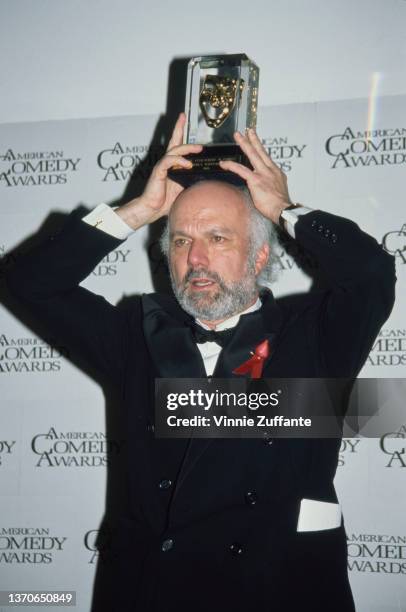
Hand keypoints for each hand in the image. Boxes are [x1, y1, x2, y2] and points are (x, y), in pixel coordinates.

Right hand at [117, 113, 201, 228]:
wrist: (152, 208)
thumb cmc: (167, 200)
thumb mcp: (184, 187)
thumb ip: (192, 178)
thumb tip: (207, 176)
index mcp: (172, 165)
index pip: (178, 145)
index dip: (180, 131)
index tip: (183, 119)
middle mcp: (166, 162)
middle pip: (173, 141)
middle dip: (178, 128)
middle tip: (184, 119)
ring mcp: (162, 166)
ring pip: (174, 150)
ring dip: (187, 147)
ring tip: (198, 148)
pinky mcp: (159, 172)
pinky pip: (169, 162)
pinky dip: (179, 161)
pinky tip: (188, 164)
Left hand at [219, 128, 291, 223]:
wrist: (282, 210)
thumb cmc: (280, 205)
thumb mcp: (278, 191)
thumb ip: (270, 185)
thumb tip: (265, 187)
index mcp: (276, 172)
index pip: (266, 158)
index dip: (260, 148)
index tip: (256, 141)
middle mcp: (270, 170)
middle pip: (261, 151)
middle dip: (253, 139)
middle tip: (249, 130)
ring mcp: (263, 174)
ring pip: (252, 154)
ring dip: (244, 144)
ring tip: (238, 136)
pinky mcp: (256, 180)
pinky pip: (241, 170)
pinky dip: (231, 165)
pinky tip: (224, 163)